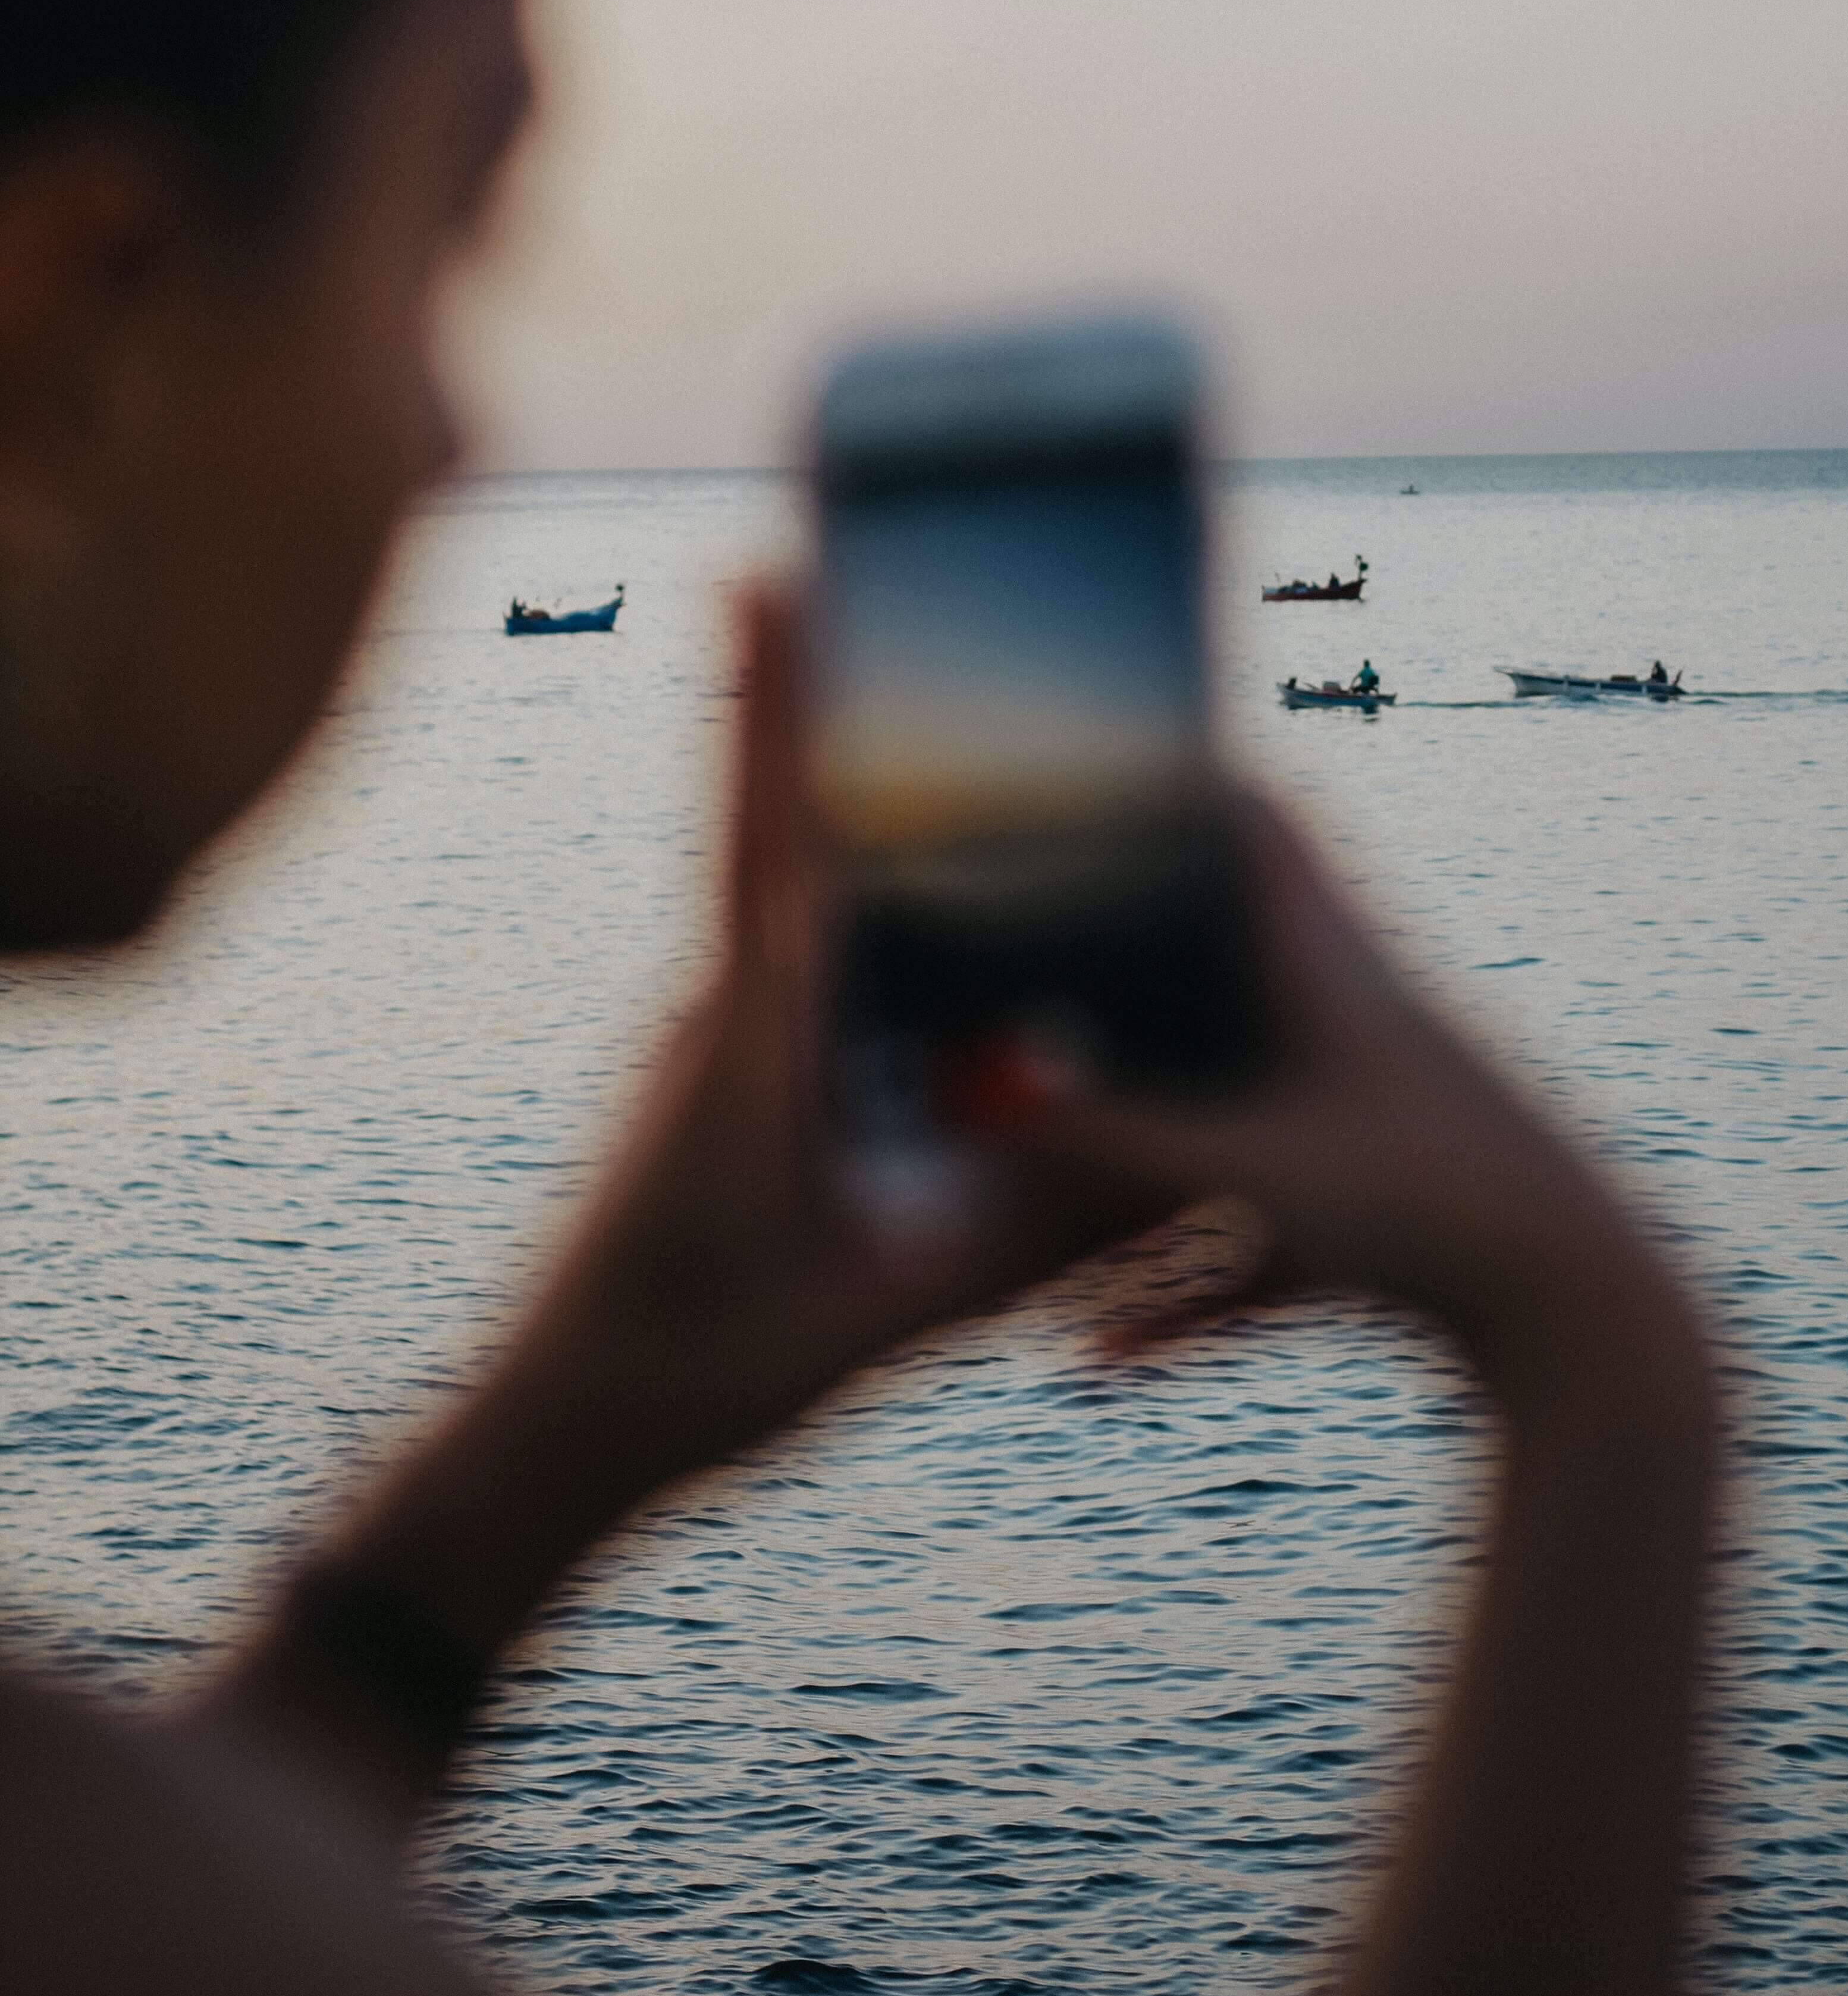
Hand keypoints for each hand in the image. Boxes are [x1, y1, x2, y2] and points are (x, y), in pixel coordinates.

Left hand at [397, 586, 1152, 1583]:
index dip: (781, 705)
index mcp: (748, 1046)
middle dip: (804, 687)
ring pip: (777, 877)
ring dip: (818, 774)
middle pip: (768, 816)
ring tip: (893, 673)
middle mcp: (717, 1010)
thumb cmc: (694, 1381)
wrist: (550, 1439)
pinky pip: (786, 942)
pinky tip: (900, 866)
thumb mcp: (878, 1322)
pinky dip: (833, 874)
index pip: (774, 840)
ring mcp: (710, 1034)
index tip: (776, 577)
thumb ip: (1015, 1236)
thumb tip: (1150, 1152)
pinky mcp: (720, 1069)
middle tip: (836, 556)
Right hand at [1018, 797, 1701, 1417]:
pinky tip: (1106, 1356)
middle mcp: (1357, 1031)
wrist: (1597, 1334)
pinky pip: (1264, 1239)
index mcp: (1336, 972)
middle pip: (1229, 971)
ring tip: (1032, 1212)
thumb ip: (1106, 1142)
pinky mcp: (1390, 1222)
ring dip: (1141, 1164)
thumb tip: (969, 1093)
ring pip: (1237, 1119)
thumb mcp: (1253, 1171)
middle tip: (1022, 966)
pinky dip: (1190, 1286)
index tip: (1100, 756)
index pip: (1264, 828)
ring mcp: (1375, 1126)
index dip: (1185, 780)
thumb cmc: (1434, 1217)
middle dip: (1129, 974)